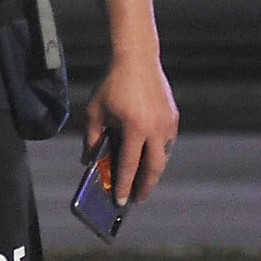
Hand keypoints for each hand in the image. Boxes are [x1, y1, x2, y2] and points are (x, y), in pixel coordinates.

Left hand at [83, 56, 178, 205]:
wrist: (137, 59)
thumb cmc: (112, 84)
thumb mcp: (96, 110)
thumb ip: (92, 138)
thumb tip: (87, 161)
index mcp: (134, 127)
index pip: (129, 165)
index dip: (124, 185)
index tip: (120, 201)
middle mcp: (155, 129)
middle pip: (153, 168)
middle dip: (145, 187)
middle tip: (136, 198)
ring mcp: (167, 124)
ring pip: (163, 157)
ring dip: (153, 171)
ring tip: (142, 181)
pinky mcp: (173, 118)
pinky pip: (167, 143)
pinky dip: (158, 154)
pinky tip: (148, 158)